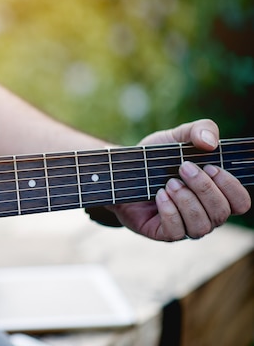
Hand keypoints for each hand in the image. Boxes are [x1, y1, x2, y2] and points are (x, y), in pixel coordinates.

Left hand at [108, 119, 250, 240]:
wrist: (122, 171)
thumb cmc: (155, 158)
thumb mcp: (176, 137)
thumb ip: (200, 130)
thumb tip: (211, 142)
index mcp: (215, 194)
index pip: (240, 202)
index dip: (231, 187)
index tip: (210, 167)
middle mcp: (205, 214)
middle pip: (221, 213)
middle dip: (204, 188)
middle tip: (183, 168)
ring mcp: (185, 226)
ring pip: (201, 226)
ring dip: (187, 201)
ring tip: (169, 183)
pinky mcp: (162, 233)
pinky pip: (176, 232)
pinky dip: (170, 212)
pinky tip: (159, 195)